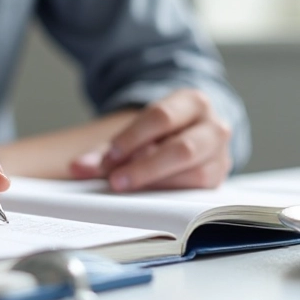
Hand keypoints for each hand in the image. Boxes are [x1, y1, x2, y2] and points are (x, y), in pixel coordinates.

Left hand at [68, 89, 231, 190]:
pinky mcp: (219, 179)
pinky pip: (198, 191)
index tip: (108, 158)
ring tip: (127, 189)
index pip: (161, 117)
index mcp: (193, 102)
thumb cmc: (161, 131)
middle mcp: (214, 126)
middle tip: (115, 181)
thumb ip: (107, 149)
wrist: (190, 134)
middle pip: (182, 148)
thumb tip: (77, 167)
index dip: (132, 138)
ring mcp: (221, 154)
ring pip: (195, 173)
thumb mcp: (137, 132)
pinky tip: (148, 198)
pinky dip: (170, 194)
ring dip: (157, 184)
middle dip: (145, 167)